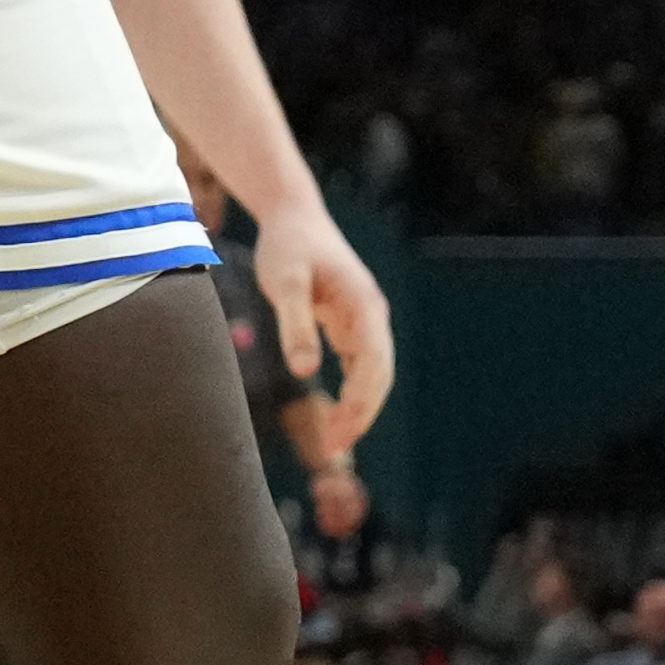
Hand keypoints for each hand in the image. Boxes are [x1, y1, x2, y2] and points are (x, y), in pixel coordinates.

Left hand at [254, 199, 398, 461]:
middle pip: (379, 376)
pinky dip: (353, 390)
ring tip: (333, 439)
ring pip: (372, 372)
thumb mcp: (285, 283)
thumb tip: (305, 372)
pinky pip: (359, 364)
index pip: (373, 367)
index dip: (359, 405)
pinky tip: (336, 413)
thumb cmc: (288, 246)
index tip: (338, 434)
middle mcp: (371, 316)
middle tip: (332, 447)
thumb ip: (295, 324)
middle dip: (361, 414)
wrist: (293, 216)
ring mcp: (364, 319)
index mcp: (364, 307)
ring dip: (359, 406)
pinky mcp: (350, 321)